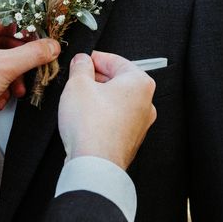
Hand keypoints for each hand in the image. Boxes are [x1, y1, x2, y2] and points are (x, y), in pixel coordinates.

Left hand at [0, 10, 59, 141]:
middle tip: (27, 77)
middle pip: (3, 42)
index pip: (8, 20)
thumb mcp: (6, 67)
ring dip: (8, 77)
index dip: (26, 37)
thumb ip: (33, 54)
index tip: (40, 49)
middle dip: (17, 65)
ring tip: (13, 93)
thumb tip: (52, 46)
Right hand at [58, 51, 156, 169]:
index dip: (94, 58)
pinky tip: (84, 117)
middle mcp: (146, 103)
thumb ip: (80, 66)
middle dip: (96, 77)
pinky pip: (115, 119)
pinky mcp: (129, 139)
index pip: (115, 60)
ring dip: (97, 96)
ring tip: (78, 98)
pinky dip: (101, 114)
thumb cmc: (91, 124)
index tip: (81, 60)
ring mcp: (139, 123)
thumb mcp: (78, 84)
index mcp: (139, 83)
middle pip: (118, 81)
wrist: (94, 163)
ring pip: (116, 101)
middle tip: (76, 77)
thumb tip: (82, 60)